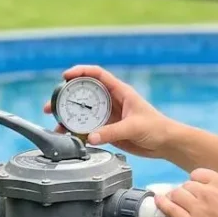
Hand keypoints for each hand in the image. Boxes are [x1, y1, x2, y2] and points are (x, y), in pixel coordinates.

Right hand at [43, 65, 179, 158]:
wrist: (165, 144)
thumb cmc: (157, 128)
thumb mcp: (134, 127)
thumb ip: (112, 132)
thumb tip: (90, 137)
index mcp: (120, 91)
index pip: (97, 75)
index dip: (80, 72)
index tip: (65, 76)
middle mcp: (111, 101)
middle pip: (84, 94)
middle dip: (66, 97)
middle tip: (52, 104)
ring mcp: (108, 116)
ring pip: (83, 112)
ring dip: (68, 116)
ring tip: (55, 122)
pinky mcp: (107, 130)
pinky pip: (88, 128)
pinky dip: (77, 131)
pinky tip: (68, 135)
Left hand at [154, 169, 217, 216]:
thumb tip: (205, 196)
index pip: (198, 174)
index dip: (194, 183)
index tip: (195, 191)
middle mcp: (210, 192)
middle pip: (186, 185)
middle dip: (184, 193)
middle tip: (186, 204)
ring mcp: (199, 209)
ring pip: (176, 195)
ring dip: (174, 199)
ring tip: (176, 207)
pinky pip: (170, 210)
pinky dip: (162, 204)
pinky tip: (158, 201)